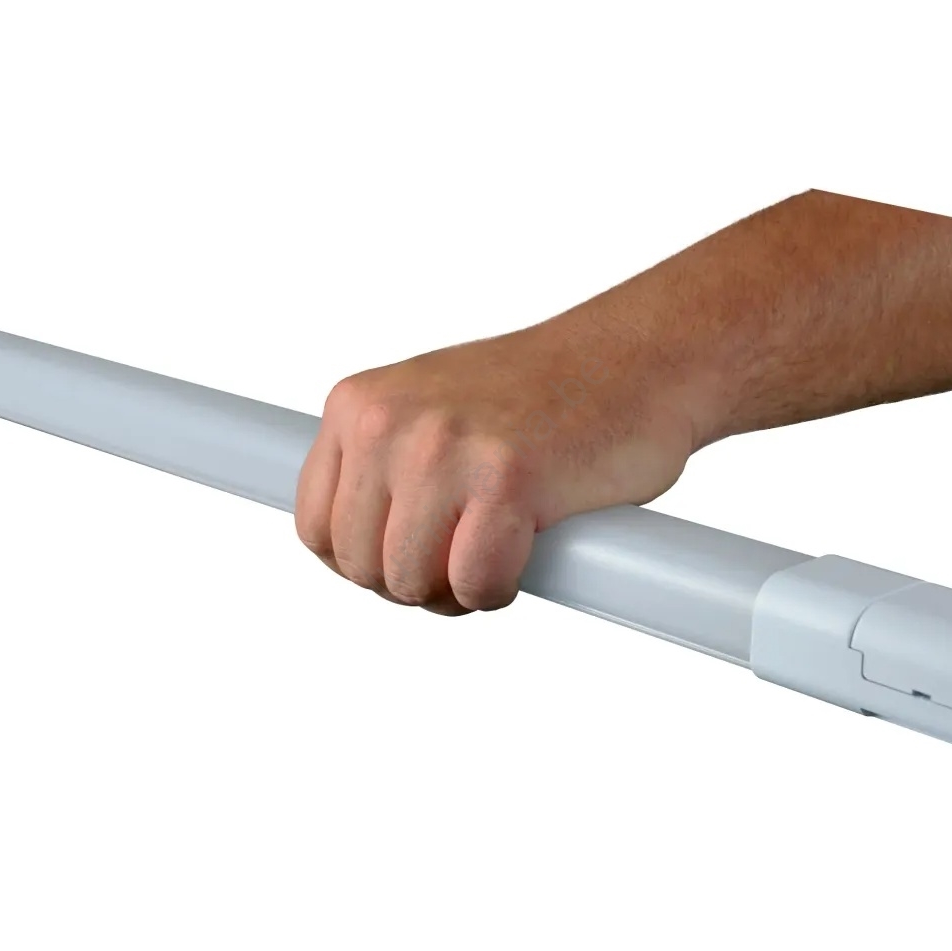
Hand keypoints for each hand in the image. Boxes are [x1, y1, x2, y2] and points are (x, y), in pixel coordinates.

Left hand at [294, 319, 695, 613]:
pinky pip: (475, 585)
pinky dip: (500, 589)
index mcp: (359, 405)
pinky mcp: (507, 480)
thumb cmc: (544, 399)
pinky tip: (529, 552)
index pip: (315, 528)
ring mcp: (445, 449)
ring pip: (410, 582)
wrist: (637, 360)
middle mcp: (390, 422)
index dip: (363, 564)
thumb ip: (381, 464)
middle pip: (360, 566)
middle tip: (467, 558)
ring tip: (498, 553)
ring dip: (459, 590)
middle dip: (414, 582)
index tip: (410, 559)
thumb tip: (344, 551)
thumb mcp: (430, 408)